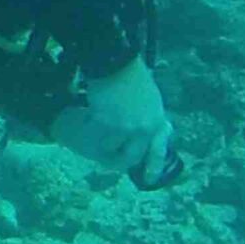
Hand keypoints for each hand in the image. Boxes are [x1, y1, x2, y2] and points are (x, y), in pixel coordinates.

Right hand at [50, 56, 174, 179]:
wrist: (116, 63)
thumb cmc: (133, 78)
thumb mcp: (151, 100)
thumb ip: (152, 120)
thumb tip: (155, 134)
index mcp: (156, 122)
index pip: (157, 151)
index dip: (153, 167)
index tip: (150, 180)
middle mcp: (144, 129)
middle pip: (130, 157)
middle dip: (117, 158)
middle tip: (107, 155)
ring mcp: (126, 128)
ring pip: (110, 149)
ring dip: (102, 140)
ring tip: (95, 128)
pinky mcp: (107, 124)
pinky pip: (96, 137)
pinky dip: (90, 130)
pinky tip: (87, 118)